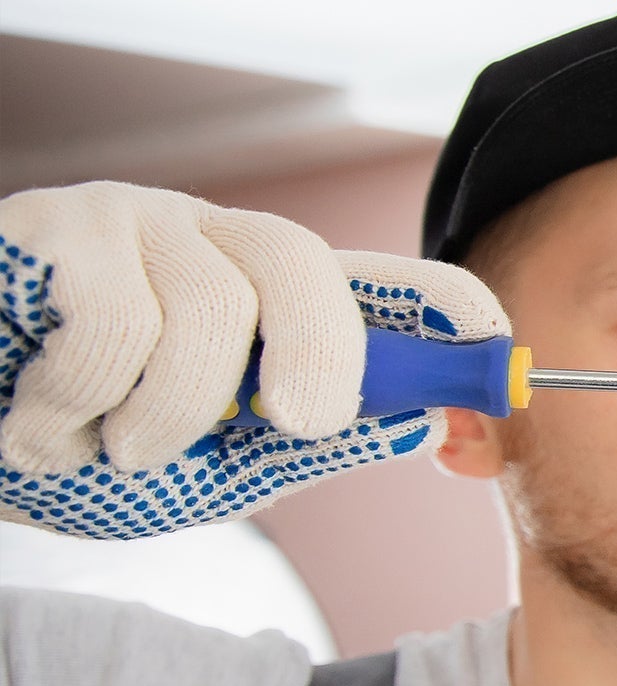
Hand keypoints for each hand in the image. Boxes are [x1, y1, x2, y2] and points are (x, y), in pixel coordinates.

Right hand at [0, 181, 507, 538]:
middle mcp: (218, 242)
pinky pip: (114, 323)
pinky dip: (80, 405)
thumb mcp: (221, 463)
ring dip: (159, 418)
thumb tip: (428, 423)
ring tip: (104, 441)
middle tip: (291, 424)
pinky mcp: (56, 227)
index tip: (502, 366)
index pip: (390, 284)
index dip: (454, 315)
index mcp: (279, 300)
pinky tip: (41, 419)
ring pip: (209, 313)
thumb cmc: (91, 447)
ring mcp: (137, 222)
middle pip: (305, 264)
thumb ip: (314, 441)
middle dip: (318, 361)